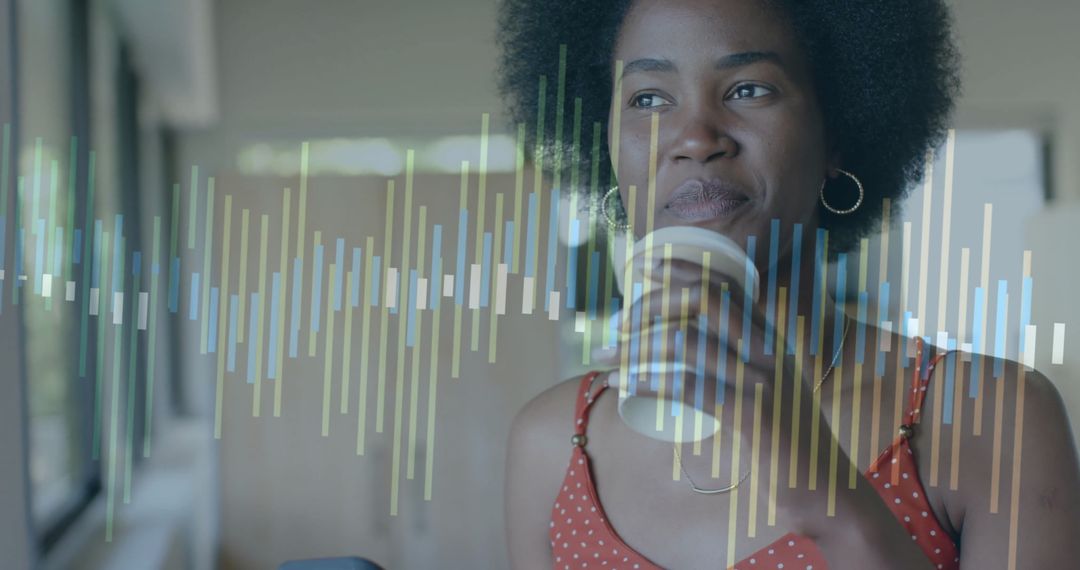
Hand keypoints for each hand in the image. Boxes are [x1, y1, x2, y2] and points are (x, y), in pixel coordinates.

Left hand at [606, 254, 846, 522]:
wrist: (828, 487)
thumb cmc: (789, 441)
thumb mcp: (772, 386)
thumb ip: (742, 361)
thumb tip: (687, 343)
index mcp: (771, 337)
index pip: (725, 283)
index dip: (681, 267)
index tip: (642, 264)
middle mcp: (768, 348)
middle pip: (702, 298)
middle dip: (651, 303)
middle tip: (618, 324)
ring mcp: (762, 378)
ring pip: (686, 342)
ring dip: (636, 348)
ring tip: (606, 360)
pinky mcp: (751, 413)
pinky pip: (688, 386)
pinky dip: (648, 381)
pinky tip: (626, 386)